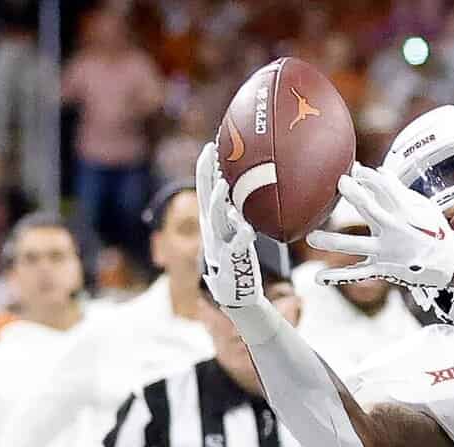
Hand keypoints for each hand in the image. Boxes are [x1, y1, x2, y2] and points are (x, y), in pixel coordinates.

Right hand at [195, 142, 263, 309]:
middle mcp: (212, 229)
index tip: (210, 146)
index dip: (205, 168)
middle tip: (211, 152)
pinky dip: (241, 236)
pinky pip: (236, 245)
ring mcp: (220, 243)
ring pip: (216, 218)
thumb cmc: (237, 261)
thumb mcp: (233, 232)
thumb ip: (235, 213)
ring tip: (225, 183)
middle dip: (207, 173)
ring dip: (219, 200)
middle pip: (205, 196)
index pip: (204, 189)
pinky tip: (248, 228)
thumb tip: (243, 192)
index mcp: (211, 222)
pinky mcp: (232, 260)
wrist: (236, 294)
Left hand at [307, 164, 453, 290]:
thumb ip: (396, 190)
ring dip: (332, 242)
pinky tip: (318, 278)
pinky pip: (357, 274)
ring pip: (355, 245)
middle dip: (356, 195)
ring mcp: (387, 253)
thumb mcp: (421, 207)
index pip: (385, 187)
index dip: (369, 176)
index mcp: (406, 212)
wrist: (451, 264)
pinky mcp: (383, 269)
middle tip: (341, 182)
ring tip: (311, 238)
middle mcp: (395, 232)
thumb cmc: (433, 231)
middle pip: (371, 210)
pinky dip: (338, 277)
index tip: (355, 169)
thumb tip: (377, 170)